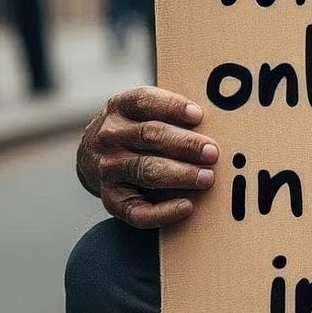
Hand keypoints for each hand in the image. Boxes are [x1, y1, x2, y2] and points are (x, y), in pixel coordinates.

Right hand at [77, 86, 217, 227]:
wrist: (92, 160)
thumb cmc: (135, 132)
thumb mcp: (142, 113)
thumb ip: (171, 113)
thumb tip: (218, 121)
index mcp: (120, 108)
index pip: (143, 101)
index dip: (172, 107)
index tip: (199, 116)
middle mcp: (109, 137)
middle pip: (149, 136)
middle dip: (185, 145)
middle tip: (212, 153)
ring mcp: (107, 169)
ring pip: (146, 170)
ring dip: (180, 175)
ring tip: (207, 178)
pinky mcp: (111, 199)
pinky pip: (137, 210)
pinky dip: (163, 211)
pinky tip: (186, 206)